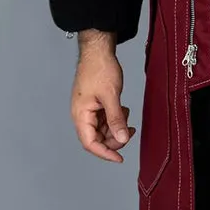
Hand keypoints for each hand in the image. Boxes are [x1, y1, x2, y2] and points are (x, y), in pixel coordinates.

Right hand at [70, 36, 135, 162]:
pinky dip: (115, 119)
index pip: (90, 143)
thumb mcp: (111, 96)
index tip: (120, 158)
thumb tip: (122, 139)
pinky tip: (124, 110)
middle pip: (97, 139)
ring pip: (102, 130)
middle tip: (129, 131)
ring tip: (127, 116)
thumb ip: (116, 119)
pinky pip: (104, 120)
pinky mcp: (94, 105)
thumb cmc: (99, 69)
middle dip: (114, 139)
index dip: (105, 153)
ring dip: (116, 128)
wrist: (98, 50)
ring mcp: (88, 110)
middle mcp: (82, 115)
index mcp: (80, 115)